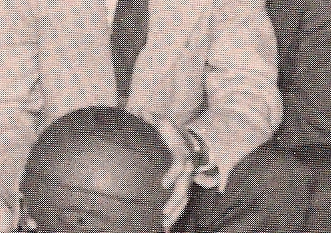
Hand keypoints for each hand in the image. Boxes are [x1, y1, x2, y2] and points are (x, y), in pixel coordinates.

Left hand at [147, 117, 195, 231]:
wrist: (192, 141)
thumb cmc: (172, 131)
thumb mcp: (164, 122)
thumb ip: (152, 118)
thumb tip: (138, 109)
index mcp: (182, 153)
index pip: (181, 165)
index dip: (174, 174)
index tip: (163, 183)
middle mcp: (188, 169)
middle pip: (184, 189)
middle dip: (175, 202)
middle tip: (163, 212)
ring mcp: (188, 180)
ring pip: (183, 200)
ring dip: (174, 214)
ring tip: (163, 226)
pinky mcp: (184, 187)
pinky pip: (181, 203)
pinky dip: (174, 215)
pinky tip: (164, 227)